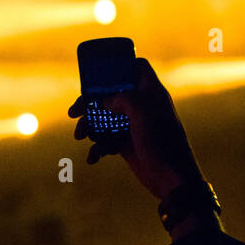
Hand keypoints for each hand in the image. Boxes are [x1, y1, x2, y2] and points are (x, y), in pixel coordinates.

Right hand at [68, 57, 204, 201]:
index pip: (137, 67)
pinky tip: (93, 157)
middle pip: (110, 94)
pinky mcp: (126, 144)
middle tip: (73, 112)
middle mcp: (141, 106)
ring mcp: (133, 125)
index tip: (99, 72)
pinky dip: (97, 148)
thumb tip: (104, 102)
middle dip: (89, 102)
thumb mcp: (142, 112)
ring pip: (104, 118)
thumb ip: (122, 98)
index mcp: (150, 92)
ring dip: (88, 126)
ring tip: (79, 136)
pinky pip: (106, 140)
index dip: (119, 65)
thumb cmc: (162, 142)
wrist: (171, 179)